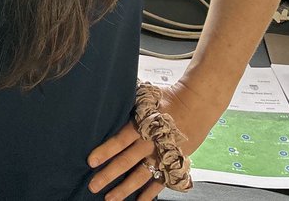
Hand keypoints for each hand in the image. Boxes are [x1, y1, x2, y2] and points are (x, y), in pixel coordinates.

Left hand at [87, 83, 209, 200]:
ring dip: (125, 188)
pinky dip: (150, 193)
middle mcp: (152, 142)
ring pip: (142, 175)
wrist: (197, 103)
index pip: (120, 140)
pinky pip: (161, 182)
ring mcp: (164, 155)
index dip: (105, 151)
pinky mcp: (175, 163)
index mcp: (143, 124)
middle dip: (109, 175)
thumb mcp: (145, 97)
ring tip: (110, 198)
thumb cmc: (167, 97)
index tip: (91, 161)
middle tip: (94, 185)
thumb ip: (128, 107)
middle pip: (127, 161)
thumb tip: (106, 106)